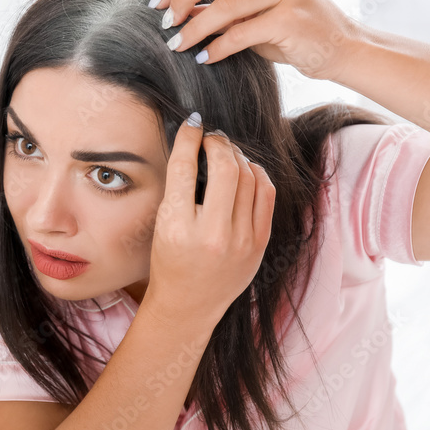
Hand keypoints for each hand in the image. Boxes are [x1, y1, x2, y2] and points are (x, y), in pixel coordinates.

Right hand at [142, 116, 275, 334]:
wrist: (188, 305)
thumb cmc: (170, 262)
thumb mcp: (163, 225)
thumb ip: (179, 188)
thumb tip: (196, 144)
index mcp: (178, 228)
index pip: (185, 168)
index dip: (190, 138)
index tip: (193, 124)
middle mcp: (212, 235)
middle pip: (225, 168)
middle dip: (218, 143)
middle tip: (211, 138)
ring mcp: (241, 241)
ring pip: (249, 176)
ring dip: (238, 156)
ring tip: (227, 153)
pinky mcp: (259, 245)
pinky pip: (266, 194)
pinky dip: (257, 174)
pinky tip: (246, 170)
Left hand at [150, 0, 361, 80]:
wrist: (343, 49)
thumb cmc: (294, 32)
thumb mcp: (254, 13)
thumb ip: (221, 7)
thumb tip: (178, 12)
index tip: (158, 3)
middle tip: (164, 22)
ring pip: (225, 4)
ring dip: (195, 27)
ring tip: (177, 45)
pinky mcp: (292, 18)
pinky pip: (242, 32)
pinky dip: (218, 47)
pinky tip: (205, 57)